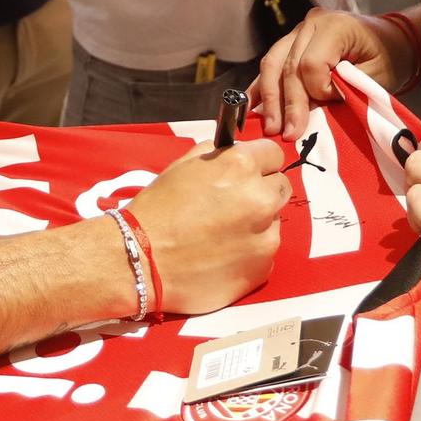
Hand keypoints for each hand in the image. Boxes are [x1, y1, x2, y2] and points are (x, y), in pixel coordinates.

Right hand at [126, 139, 290, 314]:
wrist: (141, 260)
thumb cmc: (157, 209)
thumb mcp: (183, 165)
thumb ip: (217, 154)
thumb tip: (235, 153)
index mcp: (241, 166)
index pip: (273, 154)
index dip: (259, 162)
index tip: (247, 173)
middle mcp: (261, 198)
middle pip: (280, 187)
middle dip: (261, 191)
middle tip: (233, 205)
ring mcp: (265, 236)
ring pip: (273, 222)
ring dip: (256, 224)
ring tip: (221, 235)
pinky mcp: (262, 268)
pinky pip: (265, 253)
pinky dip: (249, 253)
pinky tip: (221, 256)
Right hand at [250, 8, 410, 140]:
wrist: (393, 39)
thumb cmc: (390, 57)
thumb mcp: (377, 75)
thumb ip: (347, 89)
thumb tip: (318, 111)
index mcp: (335, 26)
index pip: (311, 63)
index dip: (318, 90)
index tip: (334, 102)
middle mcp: (311, 23)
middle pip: (287, 65)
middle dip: (287, 103)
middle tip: (286, 134)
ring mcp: (299, 31)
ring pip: (272, 63)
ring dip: (269, 97)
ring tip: (269, 126)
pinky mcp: (292, 42)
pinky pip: (272, 63)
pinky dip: (262, 86)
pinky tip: (252, 106)